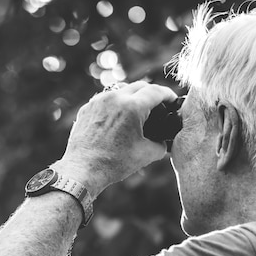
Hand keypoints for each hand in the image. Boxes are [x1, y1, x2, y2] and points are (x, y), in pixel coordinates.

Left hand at [54, 81, 177, 196]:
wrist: (83, 169)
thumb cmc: (114, 163)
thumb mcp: (146, 155)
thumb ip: (160, 145)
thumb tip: (162, 142)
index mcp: (132, 107)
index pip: (156, 92)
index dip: (168, 94)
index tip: (172, 100)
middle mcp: (114, 98)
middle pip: (140, 86)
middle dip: (152, 93)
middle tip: (159, 104)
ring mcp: (98, 101)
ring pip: (122, 90)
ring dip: (133, 96)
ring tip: (139, 110)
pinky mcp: (87, 108)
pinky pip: (106, 99)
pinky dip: (117, 104)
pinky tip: (119, 118)